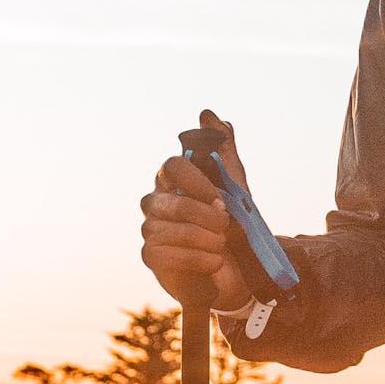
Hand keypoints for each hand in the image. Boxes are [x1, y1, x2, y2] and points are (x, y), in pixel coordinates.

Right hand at [141, 136, 252, 311]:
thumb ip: (223, 150)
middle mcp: (155, 201)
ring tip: (221, 245)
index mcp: (172, 180)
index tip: (219, 197)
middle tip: (226, 227)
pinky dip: (202, 260)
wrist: (234, 268)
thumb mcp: (235, 184)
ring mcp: (150, 229)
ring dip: (210, 241)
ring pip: (178, 232)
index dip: (197, 181)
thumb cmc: (231, 223)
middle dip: (210, 218)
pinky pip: (173, 256)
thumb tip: (209, 115)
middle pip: (177, 204)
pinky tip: (214, 261)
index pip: (172, 166)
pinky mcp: (151, 256)